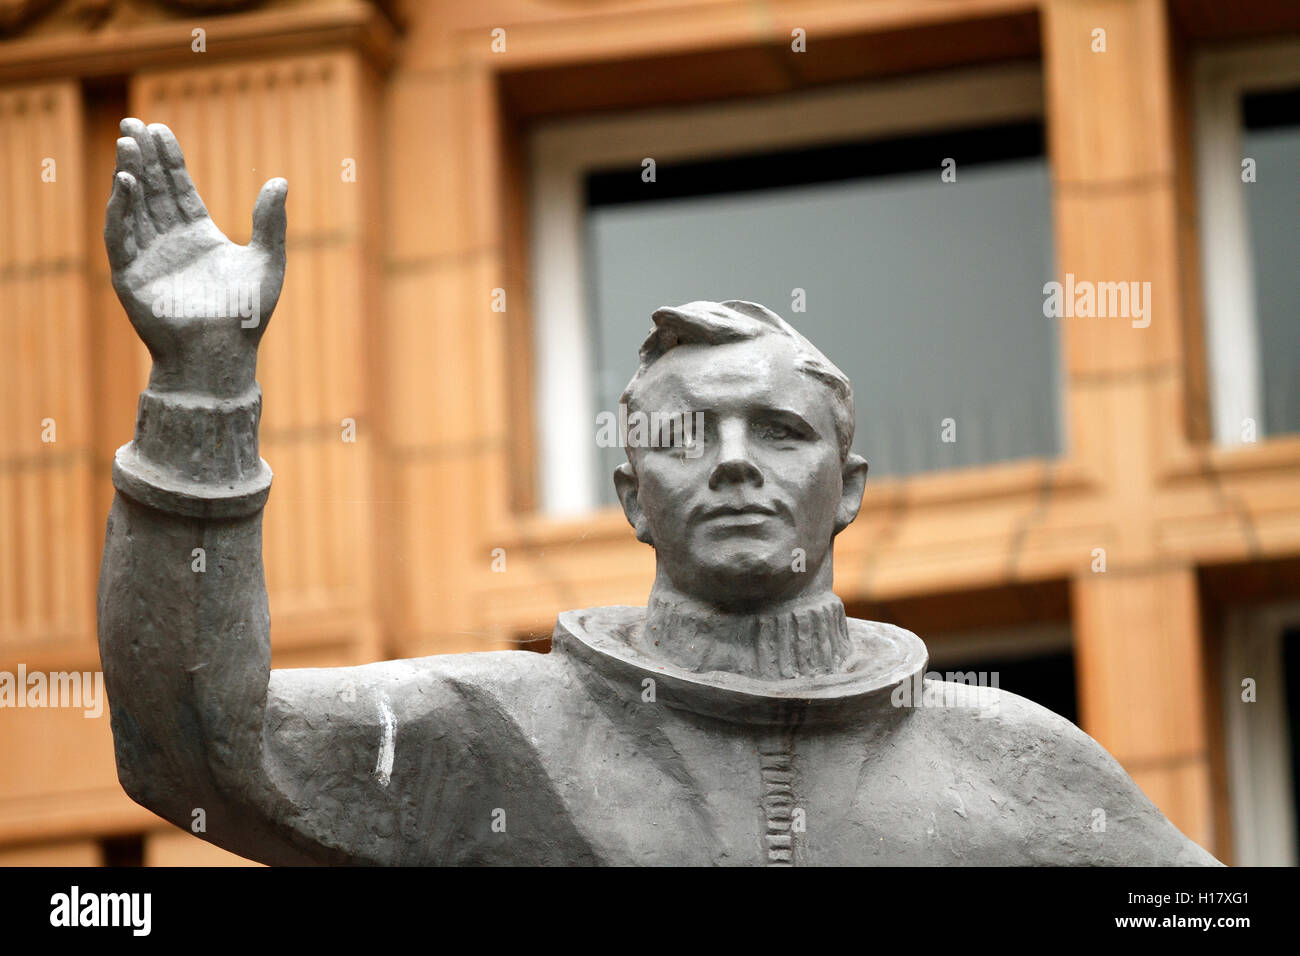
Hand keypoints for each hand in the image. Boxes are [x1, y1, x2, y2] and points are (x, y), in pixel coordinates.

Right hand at [105, 118, 286, 398]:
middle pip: (153, 190)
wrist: (222, 356)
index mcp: (199, 237)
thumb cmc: (248, 317)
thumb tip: (280, 180)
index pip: (179, 189)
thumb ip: (271, 223)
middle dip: (143, 157)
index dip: (170, 160)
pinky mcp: (130, 275)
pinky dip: (121, 209)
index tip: (161, 129)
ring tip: (128, 144)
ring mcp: (148, 258)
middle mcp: (170, 244)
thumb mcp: (268, 263)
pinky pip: (120, 235)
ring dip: (129, 175)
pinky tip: (126, 183)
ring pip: (134, 207)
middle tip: (134, 123)